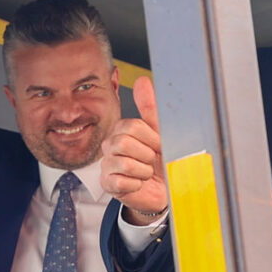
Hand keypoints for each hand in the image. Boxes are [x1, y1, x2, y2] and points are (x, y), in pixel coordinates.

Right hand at [103, 74, 168, 221]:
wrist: (163, 189)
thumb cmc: (160, 161)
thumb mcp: (160, 133)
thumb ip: (150, 108)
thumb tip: (141, 81)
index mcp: (122, 131)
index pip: (132, 126)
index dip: (151, 138)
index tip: (159, 146)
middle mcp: (110, 146)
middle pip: (124, 142)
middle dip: (146, 154)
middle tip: (152, 160)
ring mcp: (107, 165)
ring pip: (125, 163)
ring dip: (144, 170)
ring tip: (146, 173)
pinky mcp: (108, 184)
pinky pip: (121, 181)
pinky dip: (136, 184)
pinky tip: (138, 184)